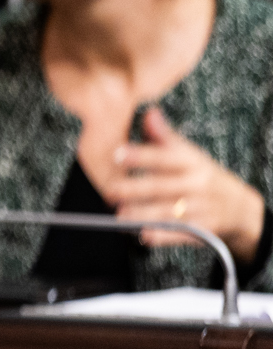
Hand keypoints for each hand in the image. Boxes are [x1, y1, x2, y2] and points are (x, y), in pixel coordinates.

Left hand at [108, 107, 265, 257]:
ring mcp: (201, 209)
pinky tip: (143, 234)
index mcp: (192, 163)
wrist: (238, 206)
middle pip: (162, 187)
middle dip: (135, 189)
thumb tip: (149, 113)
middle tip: (110, 190)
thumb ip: (164, 136)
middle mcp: (197, 185)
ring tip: (120, 215)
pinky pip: (181, 234)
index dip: (141, 156)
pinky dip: (162, 236)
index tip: (117, 154)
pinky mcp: (203, 230)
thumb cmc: (201, 175)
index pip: (164, 157)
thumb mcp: (188, 153)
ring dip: (143, 215)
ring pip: (168, 213)